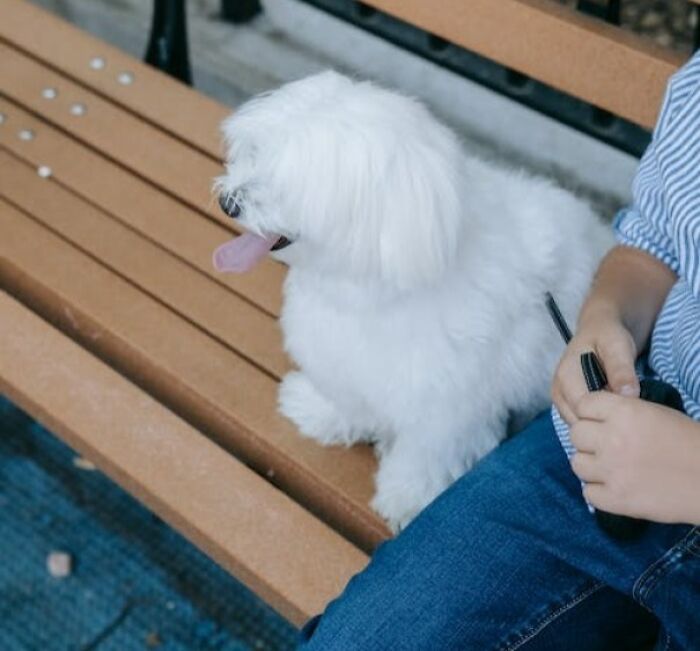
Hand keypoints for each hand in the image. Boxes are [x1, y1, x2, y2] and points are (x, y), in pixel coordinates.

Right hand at [551, 307, 638, 424]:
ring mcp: (562, 400)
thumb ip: (621, 370)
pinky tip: (613, 413)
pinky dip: (597, 421)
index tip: (631, 410)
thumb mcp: (617, 346)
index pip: (583, 409)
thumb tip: (628, 395)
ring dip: (600, 423)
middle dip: (603, 422)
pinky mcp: (569, 405)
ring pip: (580, 425)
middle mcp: (558, 391)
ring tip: (622, 413)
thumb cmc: (608, 335)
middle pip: (579, 421)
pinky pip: (582, 422)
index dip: (607, 413)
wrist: (600, 329)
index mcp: (566, 376)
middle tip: (629, 414)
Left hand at [570, 392, 699, 524]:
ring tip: (611, 468)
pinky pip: (588, 492)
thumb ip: (621, 411)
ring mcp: (612, 471)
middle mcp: (612, 439)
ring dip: (591, 465)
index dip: (590, 413)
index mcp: (624, 412)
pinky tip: (616, 487)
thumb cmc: (688, 442)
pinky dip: (599, 492)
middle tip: (606, 446)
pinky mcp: (616, 499)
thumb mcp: (655, 413)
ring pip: (577, 463)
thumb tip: (594, 415)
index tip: (599, 421)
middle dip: (589, 439)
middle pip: (576, 434)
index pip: (583, 404)